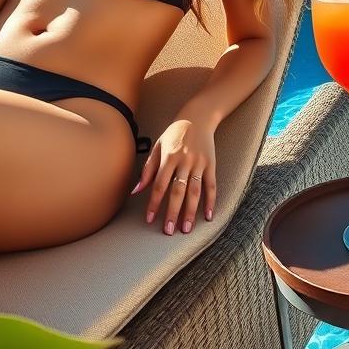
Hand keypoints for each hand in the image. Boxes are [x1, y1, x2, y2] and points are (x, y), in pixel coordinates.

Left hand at [130, 113, 216, 234]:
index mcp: (168, 156)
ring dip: (190, 212)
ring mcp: (199, 163)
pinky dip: (211, 201)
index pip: (159, 184)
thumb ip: (148, 169)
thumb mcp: (158, 146)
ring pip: (195, 191)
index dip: (154, 203)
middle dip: (172, 212)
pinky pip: (211, 185)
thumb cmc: (174, 134)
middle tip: (168, 231)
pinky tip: (209, 216)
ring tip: (186, 229)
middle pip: (177, 191)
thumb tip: (136, 190)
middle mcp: (184, 161)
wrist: (197, 117)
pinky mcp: (211, 164)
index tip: (150, 219)